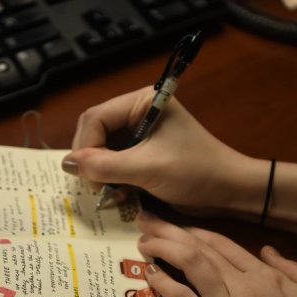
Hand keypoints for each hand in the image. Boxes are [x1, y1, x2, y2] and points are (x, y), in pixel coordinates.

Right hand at [62, 87, 269, 217]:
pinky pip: (114, 164)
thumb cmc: (195, 172)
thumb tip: (65, 164)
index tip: (88, 177)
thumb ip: (104, 166)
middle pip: (95, 133)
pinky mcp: (144, 154)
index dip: (85, 147)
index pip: (95, 118)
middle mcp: (138, 113)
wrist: (230, 192)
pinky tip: (122, 195)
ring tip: (111, 193)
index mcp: (142, 102)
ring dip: (102, 174)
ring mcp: (141, 134)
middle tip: (98, 188)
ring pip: (102, 151)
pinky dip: (113, 180)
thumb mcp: (147, 169)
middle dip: (92, 161)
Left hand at [135, 212, 296, 296]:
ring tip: (144, 239)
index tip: (179, 226)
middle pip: (201, 248)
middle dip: (170, 230)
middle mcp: (243, 285)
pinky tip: (150, 274)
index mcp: (268, 277)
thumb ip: (295, 271)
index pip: (224, 245)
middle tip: (147, 218)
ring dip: (163, 247)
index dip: (197, 232)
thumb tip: (268, 250)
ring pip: (190, 264)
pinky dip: (165, 284)